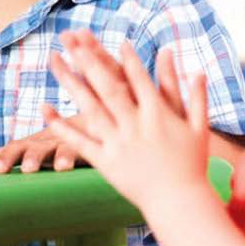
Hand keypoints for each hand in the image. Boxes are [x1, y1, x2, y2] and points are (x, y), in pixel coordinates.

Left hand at [0, 121, 86, 173]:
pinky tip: (63, 168)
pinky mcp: (86, 146)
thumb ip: (16, 155)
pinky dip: (68, 156)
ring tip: (28, 169)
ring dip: (37, 156)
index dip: (1, 156)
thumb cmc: (66, 141)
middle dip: (11, 157)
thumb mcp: (43, 146)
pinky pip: (77, 150)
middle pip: (27, 146)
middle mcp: (49, 140)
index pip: (16, 147)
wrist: (101, 119)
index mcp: (38, 142)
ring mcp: (67, 141)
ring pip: (48, 148)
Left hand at [43, 29, 207, 207]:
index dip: (130, 60)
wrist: (180, 204)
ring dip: (70, 83)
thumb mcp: (198, 128)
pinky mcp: (106, 162)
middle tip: (74, 41)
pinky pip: (80, 141)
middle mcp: (136, 126)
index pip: (141, 80)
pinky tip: (45, 108)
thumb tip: (199, 70)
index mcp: (158, 115)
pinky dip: (62, 126)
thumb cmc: (191, 165)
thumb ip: (196, 97)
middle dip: (90, 62)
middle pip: (109, 88)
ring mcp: (119, 143)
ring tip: (55, 62)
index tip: (119, 41)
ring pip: (90, 108)